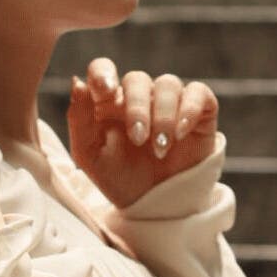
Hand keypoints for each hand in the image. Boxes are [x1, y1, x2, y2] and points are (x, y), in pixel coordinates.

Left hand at [66, 57, 221, 208]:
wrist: (157, 207)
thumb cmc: (120, 179)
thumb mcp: (90, 155)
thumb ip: (79, 119)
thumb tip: (77, 82)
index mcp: (109, 103)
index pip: (103, 69)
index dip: (103, 73)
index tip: (105, 92)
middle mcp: (139, 97)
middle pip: (137, 78)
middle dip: (137, 108)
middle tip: (138, 139)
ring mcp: (170, 102)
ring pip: (168, 83)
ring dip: (163, 116)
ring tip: (160, 148)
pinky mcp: (199, 111)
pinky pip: (198, 92)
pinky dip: (189, 110)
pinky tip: (181, 134)